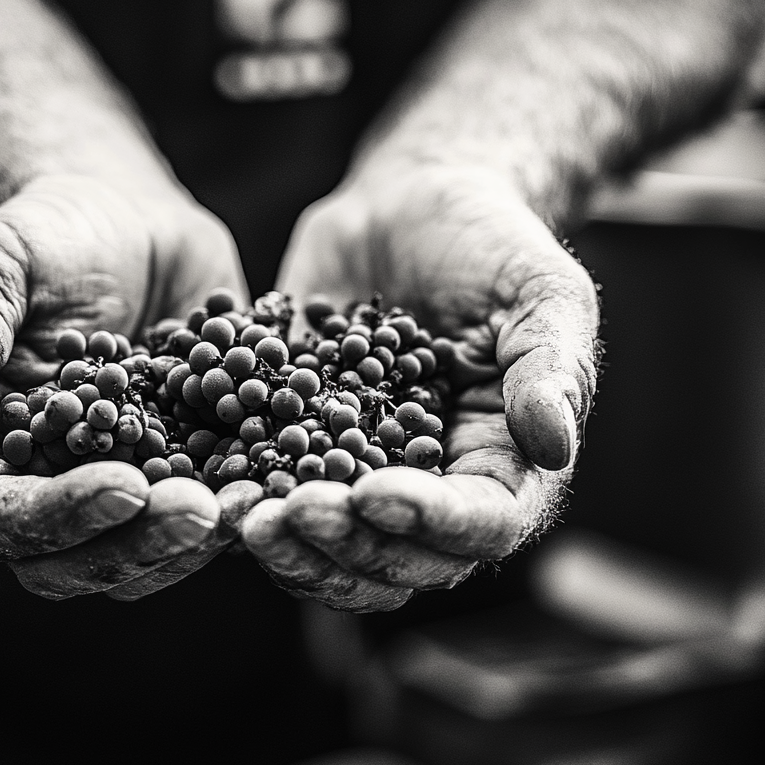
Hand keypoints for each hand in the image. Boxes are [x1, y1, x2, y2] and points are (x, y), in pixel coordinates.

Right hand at [0, 174, 257, 598]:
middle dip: (137, 545)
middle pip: (74, 564)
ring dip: (194, 543)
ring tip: (244, 502)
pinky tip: (283, 482)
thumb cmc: (41, 237)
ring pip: (147, 560)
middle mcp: (44, 493)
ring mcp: (121, 492)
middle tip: (196, 509)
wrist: (129, 217)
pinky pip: (211, 519)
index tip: (122, 486)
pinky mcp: (187, 478)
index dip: (55, 518)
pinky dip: (243, 511)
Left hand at [243, 165, 599, 610]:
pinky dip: (240, 505)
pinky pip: (270, 496)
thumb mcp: (541, 292)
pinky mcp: (297, 451)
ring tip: (245, 517)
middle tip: (294, 513)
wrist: (410, 204)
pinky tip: (209, 487)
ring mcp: (359, 478)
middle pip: (397, 561)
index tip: (376, 495)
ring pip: (329, 551)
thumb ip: (550, 367)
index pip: (479, 525)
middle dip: (345, 545)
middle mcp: (431, 492)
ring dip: (289, 547)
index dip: (429, 522)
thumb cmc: (493, 243)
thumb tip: (555, 446)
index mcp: (502, 468)